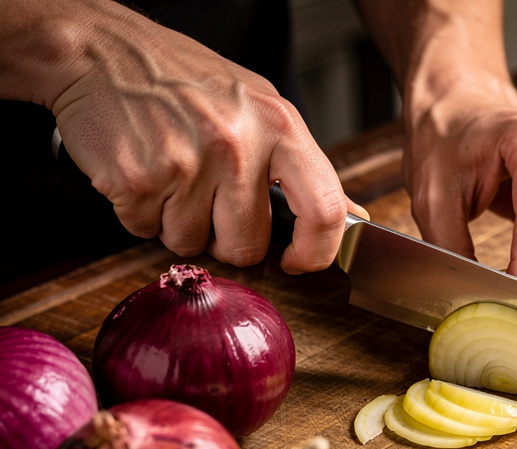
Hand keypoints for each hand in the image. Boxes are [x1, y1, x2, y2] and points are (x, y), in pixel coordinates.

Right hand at [45, 2, 363, 272]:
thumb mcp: (261, 109)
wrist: (98, 51)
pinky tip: (142, 170)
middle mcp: (239, 145)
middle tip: (207, 199)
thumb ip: (304, 167)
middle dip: (225, 239)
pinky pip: (145, 231)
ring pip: (191, 244)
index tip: (296, 262)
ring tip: (170, 174)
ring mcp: (188, 163)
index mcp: (279, 126)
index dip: (315, 252)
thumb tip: (351, 217)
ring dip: (177, 223)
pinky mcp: (139, 179)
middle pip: (247, 246)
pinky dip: (140, 212)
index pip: (325, 210)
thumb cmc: (183, 82)